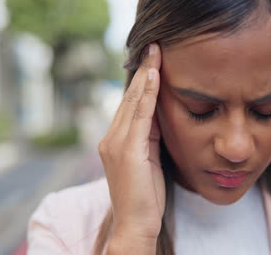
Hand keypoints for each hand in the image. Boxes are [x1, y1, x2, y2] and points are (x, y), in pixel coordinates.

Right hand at [98, 43, 163, 239]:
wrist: (136, 224)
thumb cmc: (145, 196)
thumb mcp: (150, 160)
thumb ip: (150, 136)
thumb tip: (159, 114)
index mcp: (117, 140)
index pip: (130, 104)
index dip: (141, 81)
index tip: (153, 61)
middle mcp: (111, 138)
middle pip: (129, 97)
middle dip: (143, 71)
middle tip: (154, 47)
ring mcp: (116, 143)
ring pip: (132, 102)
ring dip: (145, 76)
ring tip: (155, 53)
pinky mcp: (126, 150)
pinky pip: (139, 115)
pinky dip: (146, 94)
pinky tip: (153, 77)